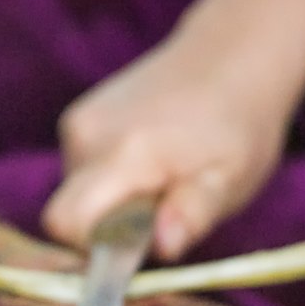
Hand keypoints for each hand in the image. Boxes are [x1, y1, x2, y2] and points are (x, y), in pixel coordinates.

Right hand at [42, 0, 304, 258]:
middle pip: (68, 211)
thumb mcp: (231, 178)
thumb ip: (193, 213)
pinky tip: (149, 159)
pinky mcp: (77, 116)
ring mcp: (78, 122)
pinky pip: (80, 170)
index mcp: (124, 154)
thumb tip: (164, 246)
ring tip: (160, 178)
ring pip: (75, 192)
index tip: (133, 245)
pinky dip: (109, 179)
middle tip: (160, 209)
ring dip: (111, 202)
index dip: (90, 248)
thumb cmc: (238, 127)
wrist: (229, 57)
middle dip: (105, 228)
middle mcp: (87, 135)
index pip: (65, 221)